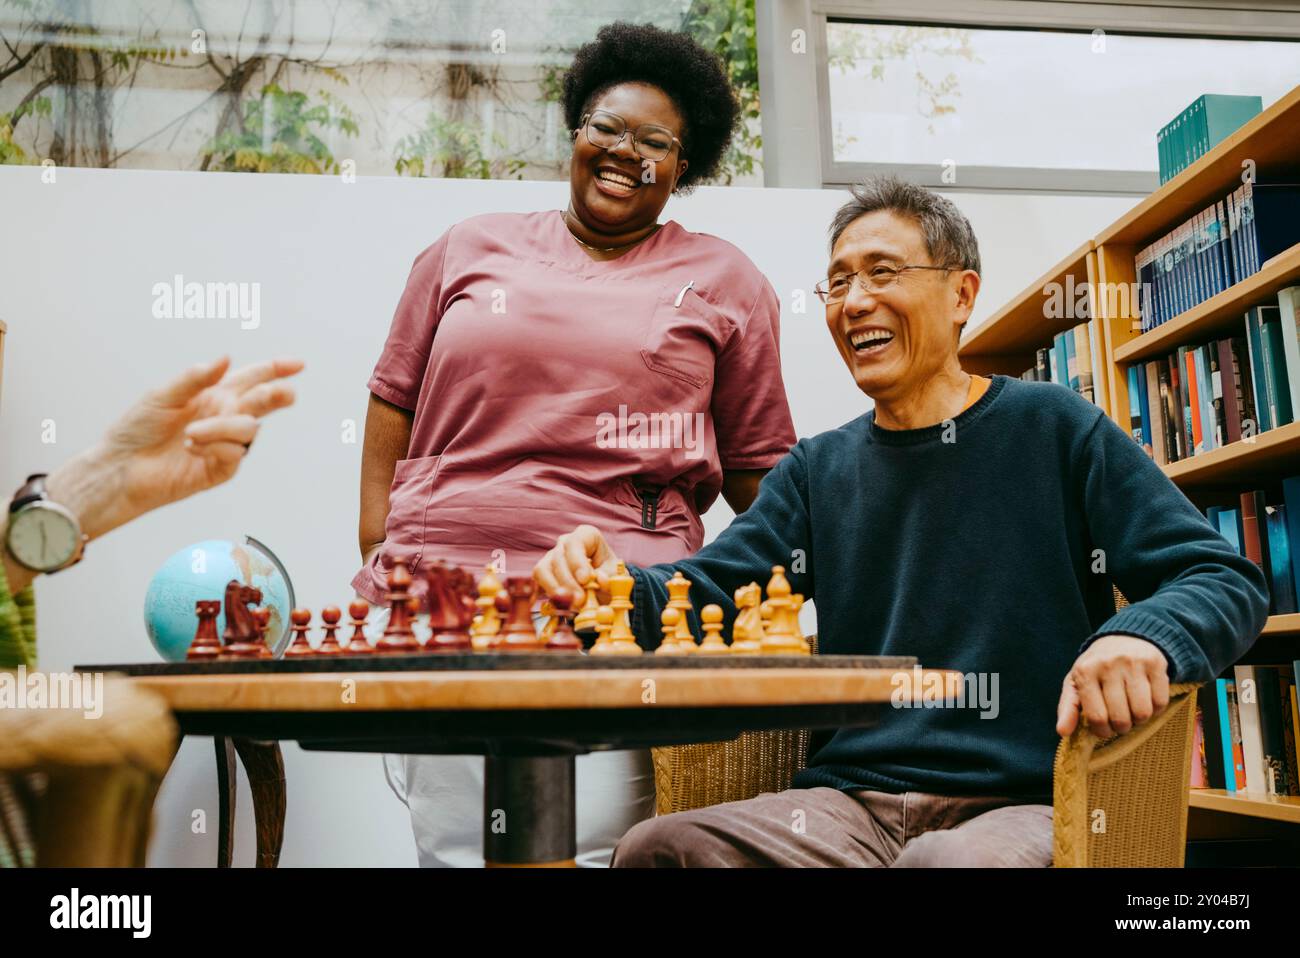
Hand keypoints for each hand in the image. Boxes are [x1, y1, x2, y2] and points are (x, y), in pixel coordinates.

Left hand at [46, 356, 302, 539]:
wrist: (120, 467)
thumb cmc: (137, 429)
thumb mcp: (162, 395)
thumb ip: (195, 377)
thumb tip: (225, 358)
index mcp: (214, 395)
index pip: (253, 378)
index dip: (276, 370)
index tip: (297, 364)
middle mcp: (224, 417)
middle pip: (264, 403)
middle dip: (277, 395)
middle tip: (284, 392)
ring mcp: (225, 444)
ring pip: (248, 429)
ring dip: (221, 427)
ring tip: (190, 434)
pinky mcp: (221, 469)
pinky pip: (234, 454)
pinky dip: (214, 447)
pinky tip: (191, 448)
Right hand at [533, 524, 621, 602]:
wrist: (603, 587)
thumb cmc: (609, 576)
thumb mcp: (616, 576)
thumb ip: (610, 578)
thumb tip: (599, 579)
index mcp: (586, 536)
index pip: (576, 542)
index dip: (578, 561)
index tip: (585, 579)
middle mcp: (565, 543)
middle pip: (558, 558)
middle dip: (568, 582)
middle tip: (579, 600)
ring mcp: (551, 557)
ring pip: (543, 569)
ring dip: (554, 589)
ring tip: (568, 604)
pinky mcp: (543, 574)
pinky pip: (537, 582)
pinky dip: (544, 594)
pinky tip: (556, 606)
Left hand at [1056, 634, 1170, 738]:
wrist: (1123, 637)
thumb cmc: (1097, 668)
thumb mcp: (1076, 683)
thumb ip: (1067, 708)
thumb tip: (1062, 731)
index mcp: (1085, 671)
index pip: (1096, 717)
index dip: (1102, 731)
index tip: (1104, 729)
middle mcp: (1108, 665)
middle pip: (1121, 718)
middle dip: (1121, 727)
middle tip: (1120, 721)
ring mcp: (1133, 663)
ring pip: (1142, 712)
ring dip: (1139, 720)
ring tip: (1132, 711)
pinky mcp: (1155, 663)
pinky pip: (1160, 702)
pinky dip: (1155, 709)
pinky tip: (1147, 700)